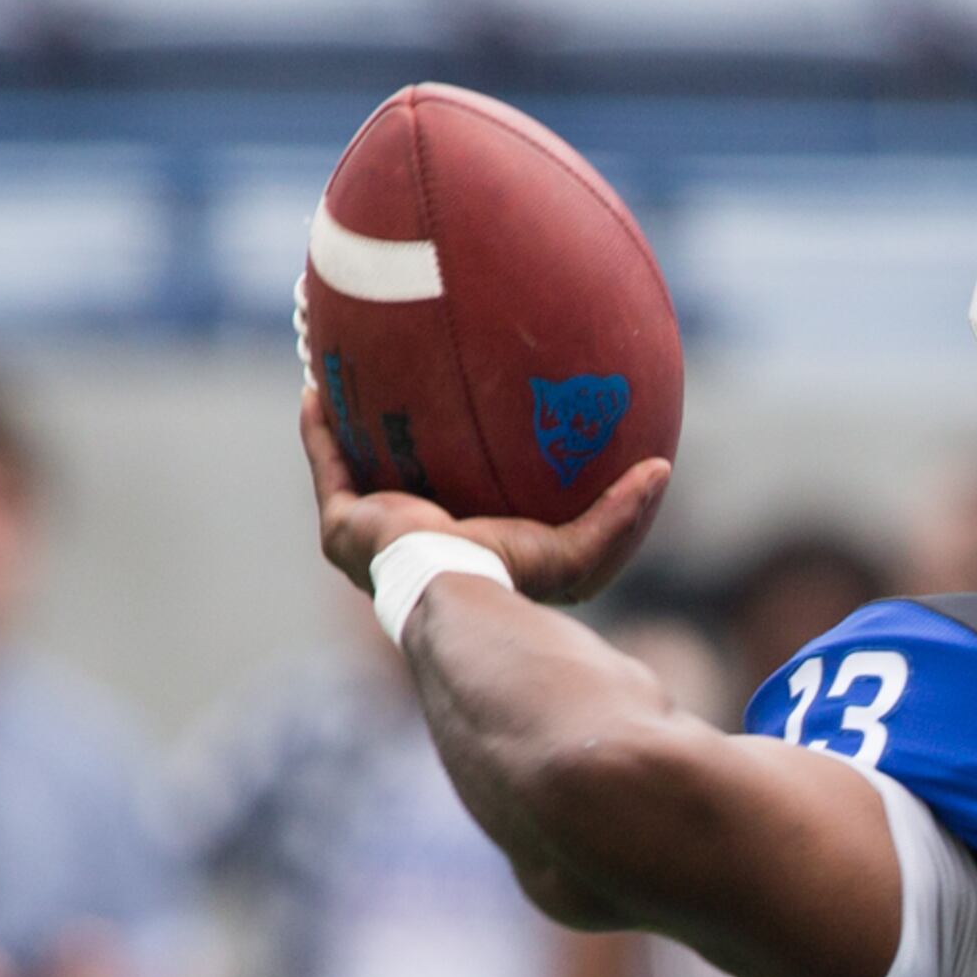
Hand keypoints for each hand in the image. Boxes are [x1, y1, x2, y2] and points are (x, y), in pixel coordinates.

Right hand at [300, 387, 669, 606]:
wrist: (459, 593)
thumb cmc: (518, 580)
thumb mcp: (579, 547)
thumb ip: (618, 513)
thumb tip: (661, 469)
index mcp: (461, 552)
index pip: (460, 506)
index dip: (458, 472)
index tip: (468, 432)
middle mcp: (408, 546)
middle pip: (402, 486)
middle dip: (398, 448)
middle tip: (406, 398)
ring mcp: (367, 539)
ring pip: (354, 473)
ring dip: (348, 433)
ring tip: (347, 383)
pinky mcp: (342, 527)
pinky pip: (326, 464)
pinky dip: (318, 431)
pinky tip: (315, 390)